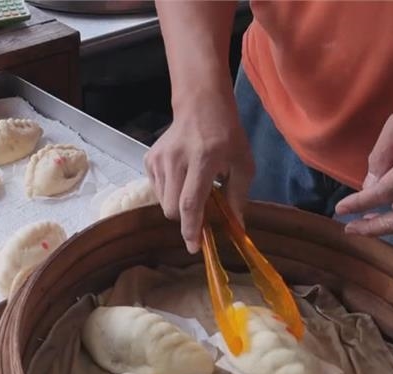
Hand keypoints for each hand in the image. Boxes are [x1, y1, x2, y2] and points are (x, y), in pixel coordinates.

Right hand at [145, 90, 254, 252]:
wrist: (201, 105)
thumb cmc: (227, 136)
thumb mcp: (243, 164)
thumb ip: (238, 198)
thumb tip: (236, 228)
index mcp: (202, 160)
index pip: (190, 203)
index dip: (191, 229)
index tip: (194, 248)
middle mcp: (175, 160)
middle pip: (172, 209)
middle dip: (187, 219)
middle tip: (202, 213)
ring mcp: (158, 159)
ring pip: (163, 202)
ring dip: (178, 205)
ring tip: (193, 190)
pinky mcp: (149, 159)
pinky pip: (157, 190)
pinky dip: (170, 192)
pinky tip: (181, 178)